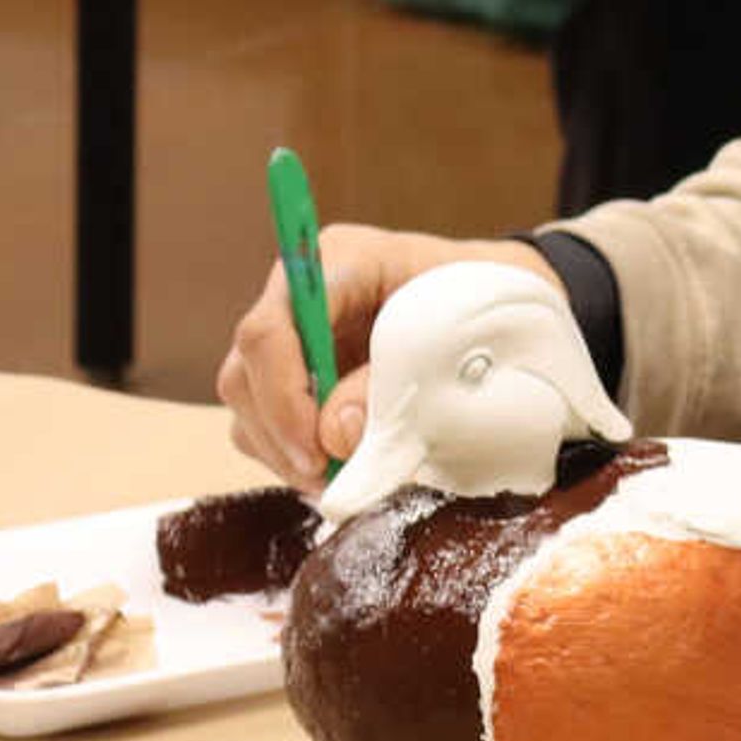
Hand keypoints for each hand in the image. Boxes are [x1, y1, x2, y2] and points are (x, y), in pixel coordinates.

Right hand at [216, 227, 559, 490]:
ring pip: (246, 401)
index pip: (270, 330)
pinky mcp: (291, 372)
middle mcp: (298, 295)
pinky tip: (335, 468)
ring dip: (284, 450)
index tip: (314, 448)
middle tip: (327, 477)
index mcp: (335, 261)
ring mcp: (290, 334)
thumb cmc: (476, 302)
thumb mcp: (445, 335)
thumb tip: (334, 436)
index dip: (282, 396)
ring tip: (337, 478)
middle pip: (246, 370)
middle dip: (281, 433)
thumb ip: (387, 383)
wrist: (494, 301)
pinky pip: (262, 421)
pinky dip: (291, 453)